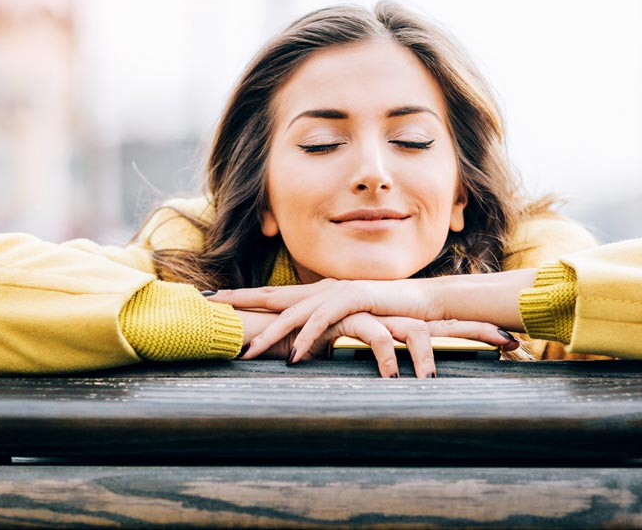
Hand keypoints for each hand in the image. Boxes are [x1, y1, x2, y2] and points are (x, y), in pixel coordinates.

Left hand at [214, 278, 522, 364]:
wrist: (433, 302)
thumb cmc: (397, 313)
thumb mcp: (358, 320)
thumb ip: (333, 327)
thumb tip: (310, 344)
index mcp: (322, 291)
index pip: (276, 293)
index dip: (244, 295)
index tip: (212, 297)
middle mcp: (326, 287)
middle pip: (275, 296)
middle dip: (240, 301)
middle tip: (208, 307)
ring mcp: (340, 290)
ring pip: (295, 312)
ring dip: (270, 333)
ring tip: (247, 351)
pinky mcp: (357, 299)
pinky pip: (325, 320)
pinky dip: (308, 337)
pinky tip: (295, 354)